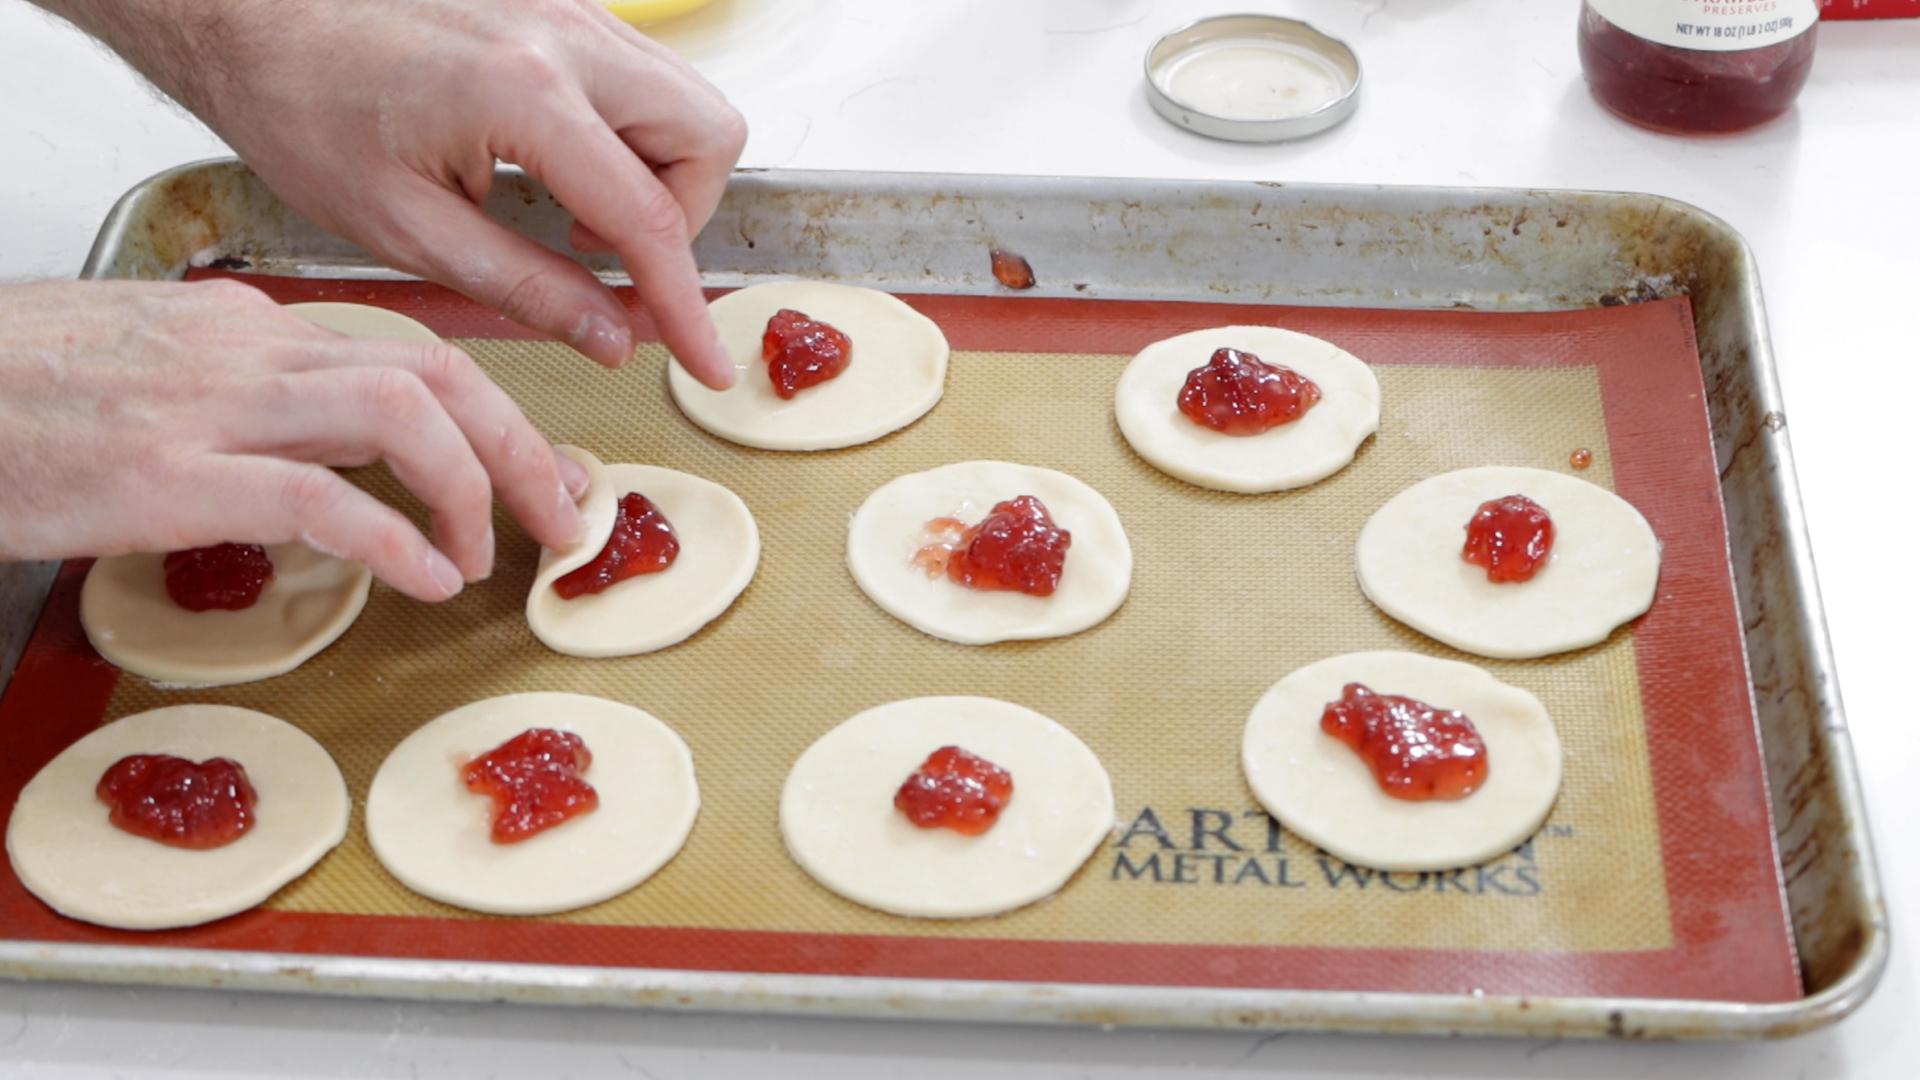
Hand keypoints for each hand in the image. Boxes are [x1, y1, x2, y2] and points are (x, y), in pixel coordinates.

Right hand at [0, 279, 587, 600]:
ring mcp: (211, 406)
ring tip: (488, 556)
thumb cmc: (18, 394)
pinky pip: (319, 496)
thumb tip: (330, 455)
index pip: (410, 351)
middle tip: (563, 516)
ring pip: (401, 414)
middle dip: (522, 446)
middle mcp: (248, 350)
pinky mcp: (171, 474)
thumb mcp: (152, 372)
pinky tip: (423, 579)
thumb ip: (249, 401)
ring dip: (472, 488)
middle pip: (434, 374)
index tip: (546, 466)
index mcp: (249, 327)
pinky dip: (392, 539)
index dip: (498, 412)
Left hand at [38, 0, 745, 383]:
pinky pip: (641, 77)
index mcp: (525, 97)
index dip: (683, 304)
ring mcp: (570, 10)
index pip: (649, 218)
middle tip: (614, 257)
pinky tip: (558, 166)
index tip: (706, 359)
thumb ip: (526, 287)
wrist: (252, 15)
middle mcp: (566, 38)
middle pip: (709, 135)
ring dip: (659, 173)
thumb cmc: (304, 106)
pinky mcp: (560, 6)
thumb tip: (611, 336)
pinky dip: (629, 134)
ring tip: (576, 213)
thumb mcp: (407, 228)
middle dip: (684, 213)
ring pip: (687, 101)